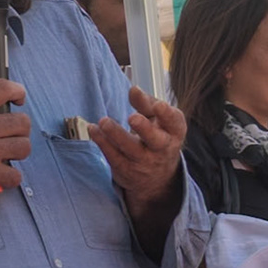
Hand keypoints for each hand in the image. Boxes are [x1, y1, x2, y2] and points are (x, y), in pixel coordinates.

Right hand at [0, 79, 29, 213]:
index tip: (19, 99)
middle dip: (20, 130)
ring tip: (6, 155)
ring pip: (24, 147)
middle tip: (11, 136)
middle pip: (23, 122)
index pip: (4, 89)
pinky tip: (1, 176)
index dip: (18, 91)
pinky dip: (11, 178)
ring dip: (18, 152)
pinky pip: (15, 176)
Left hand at [88, 86, 186, 210]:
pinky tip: (93, 129)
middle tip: (132, 117)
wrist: (156, 177)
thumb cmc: (155, 136)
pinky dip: (102, 142)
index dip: (167, 115)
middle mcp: (161, 148)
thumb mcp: (156, 120)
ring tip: (103, 121)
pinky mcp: (126, 169)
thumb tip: (133, 89)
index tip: (158, 105)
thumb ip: (145, 103)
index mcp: (173, 132)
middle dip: (144, 129)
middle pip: (156, 140)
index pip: (175, 123)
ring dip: (115, 135)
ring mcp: (144, 161)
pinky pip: (113, 156)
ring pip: (130, 149)